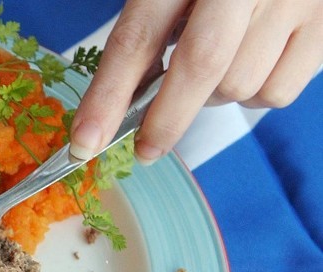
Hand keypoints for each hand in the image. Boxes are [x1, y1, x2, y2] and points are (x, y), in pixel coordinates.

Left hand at [69, 0, 322, 164]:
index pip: (137, 38)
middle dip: (165, 120)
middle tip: (145, 150)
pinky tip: (253, 63)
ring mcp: (292, 2)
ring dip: (215, 97)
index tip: (84, 141)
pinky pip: (277, 92)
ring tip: (215, 68)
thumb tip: (122, 98)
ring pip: (239, 86)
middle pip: (198, 67)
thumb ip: (149, 24)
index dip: (107, 96)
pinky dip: (256, 95)